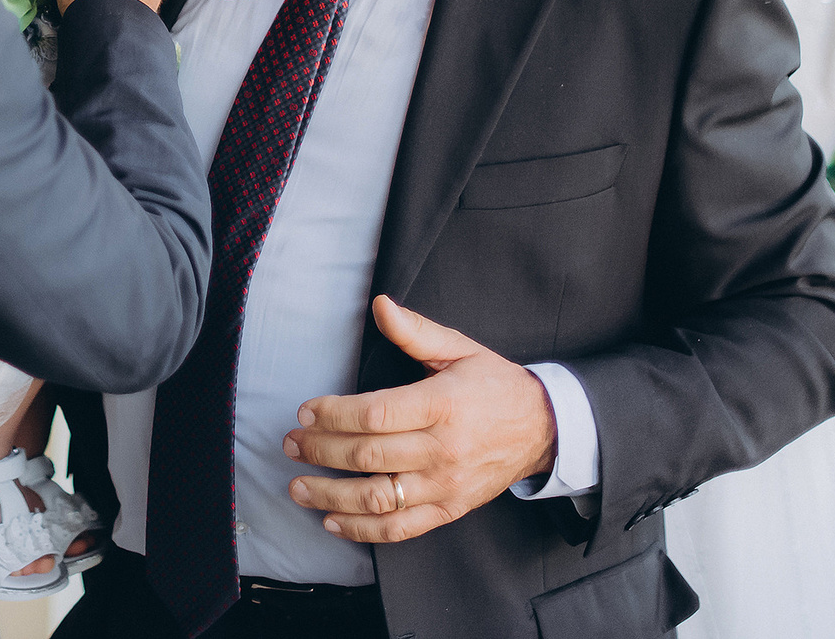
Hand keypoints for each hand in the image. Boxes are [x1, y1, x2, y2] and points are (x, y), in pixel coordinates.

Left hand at [278, 295, 556, 542]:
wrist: (544, 429)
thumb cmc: (494, 385)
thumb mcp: (459, 349)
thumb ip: (415, 331)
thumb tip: (380, 305)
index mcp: (443, 404)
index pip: (376, 413)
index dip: (334, 415)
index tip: (305, 413)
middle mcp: (443, 448)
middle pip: (369, 455)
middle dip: (321, 451)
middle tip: (291, 444)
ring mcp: (446, 484)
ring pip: (379, 497)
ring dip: (331, 496)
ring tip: (298, 487)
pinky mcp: (449, 509)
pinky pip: (401, 528)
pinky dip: (363, 529)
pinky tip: (333, 521)